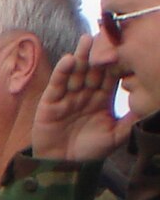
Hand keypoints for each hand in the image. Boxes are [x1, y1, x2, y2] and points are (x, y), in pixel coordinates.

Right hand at [32, 35, 129, 162]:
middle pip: (93, 70)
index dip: (116, 63)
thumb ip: (130, 121)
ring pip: (76, 73)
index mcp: (102, 99)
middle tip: (105, 34)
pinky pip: (58, 84)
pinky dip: (62, 72)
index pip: (110, 77)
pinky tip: (69, 60)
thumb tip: (149, 106)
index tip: (125, 46)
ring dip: (81, 56)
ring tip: (87, 40)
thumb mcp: (116, 137)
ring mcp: (67, 97)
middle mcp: (85, 94)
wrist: (64, 166)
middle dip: (98, 53)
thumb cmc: (90, 151)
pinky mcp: (51, 102)